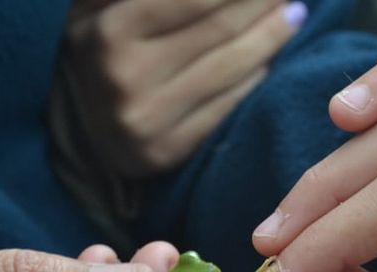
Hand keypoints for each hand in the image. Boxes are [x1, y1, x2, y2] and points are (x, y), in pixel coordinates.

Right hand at [65, 0, 307, 174]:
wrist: (83, 127)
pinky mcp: (166, 151)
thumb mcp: (101, 6)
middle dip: (260, 3)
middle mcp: (125, 77)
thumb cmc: (101, 50)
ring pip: (228, 70)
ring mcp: (146, 119)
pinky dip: (254, 80)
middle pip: (217, 30)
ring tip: (293, 15)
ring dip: (270, 39)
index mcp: (108, 32)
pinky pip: (224, 108)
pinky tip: (270, 59)